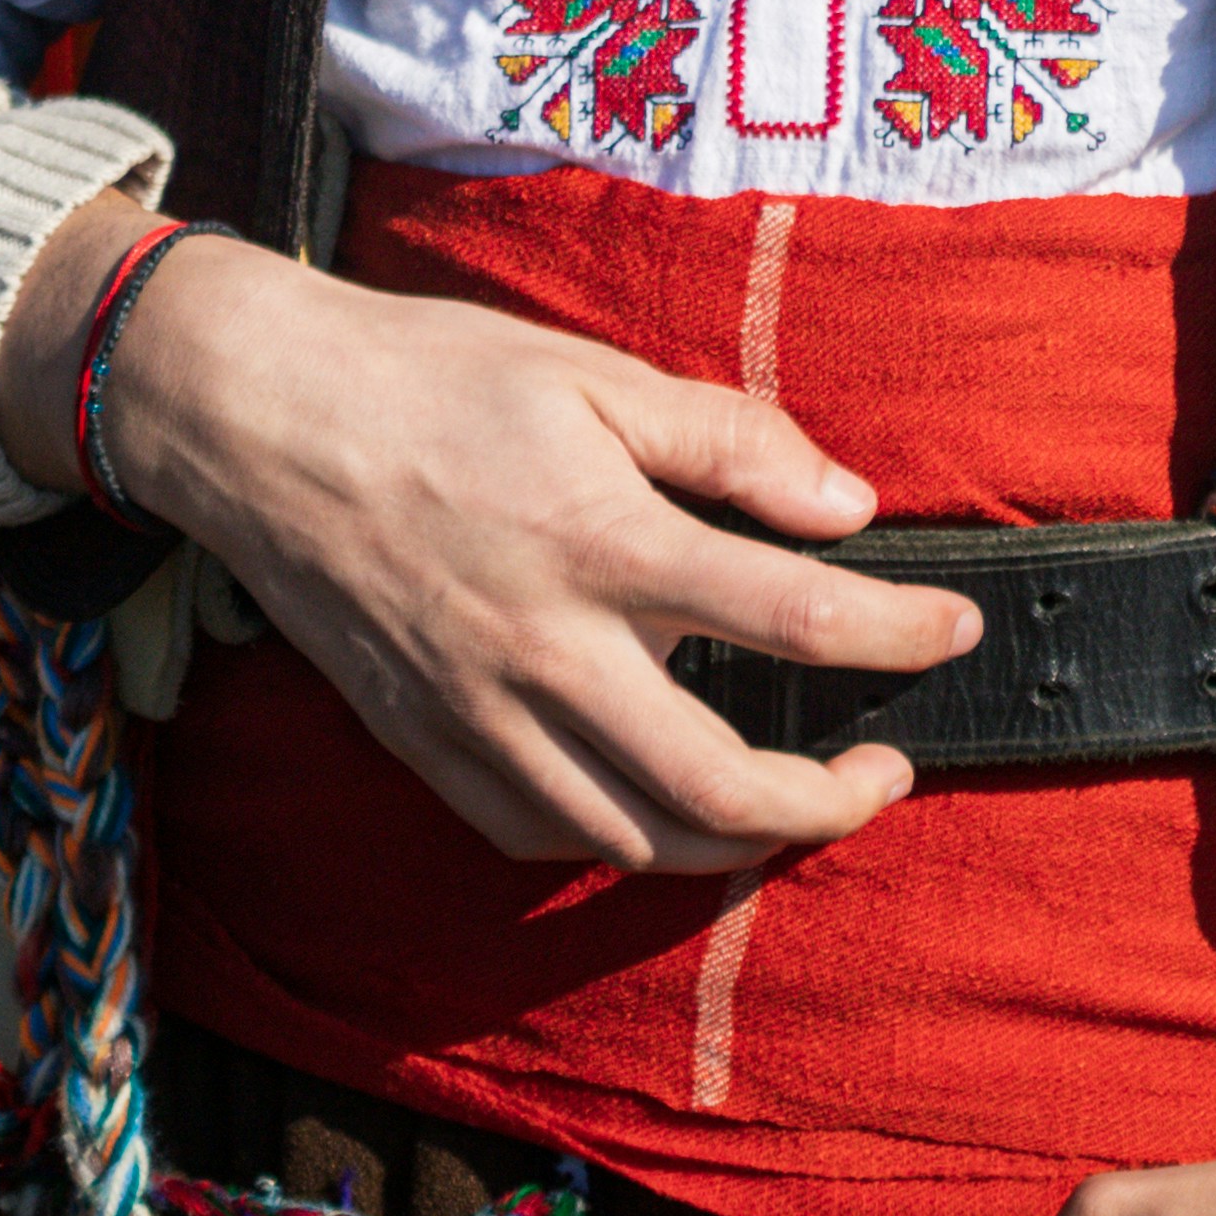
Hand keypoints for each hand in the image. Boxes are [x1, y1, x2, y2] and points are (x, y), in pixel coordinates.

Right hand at [0, 201, 983, 876]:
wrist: (261, 420)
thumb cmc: (433, 379)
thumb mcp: (593, 375)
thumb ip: (728, 442)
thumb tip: (846, 506)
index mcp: (602, 543)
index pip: (795, 619)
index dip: (900, 634)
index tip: (954, 629)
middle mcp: (547, 654)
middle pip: (721, 787)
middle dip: (831, 803)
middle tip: (885, 770)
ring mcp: (480, 718)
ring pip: (635, 841)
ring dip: (736, 841)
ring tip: (791, 800)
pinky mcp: (426, 748)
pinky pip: (543, 837)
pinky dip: (621, 840)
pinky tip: (656, 802)